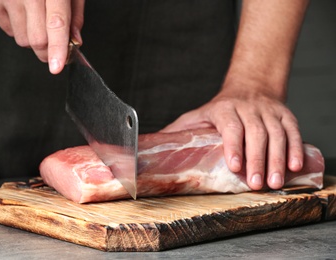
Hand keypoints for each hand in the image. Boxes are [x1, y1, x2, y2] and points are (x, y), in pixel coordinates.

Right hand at [0, 0, 84, 73]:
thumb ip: (75, 15)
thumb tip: (75, 41)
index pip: (56, 23)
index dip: (57, 48)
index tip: (57, 66)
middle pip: (37, 40)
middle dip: (48, 52)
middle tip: (56, 49)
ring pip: (22, 40)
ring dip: (34, 41)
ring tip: (38, 21)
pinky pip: (8, 32)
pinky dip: (19, 30)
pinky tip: (25, 15)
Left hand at [160, 86, 303, 190]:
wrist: (249, 86)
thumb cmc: (219, 108)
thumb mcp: (196, 115)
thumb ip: (178, 131)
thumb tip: (148, 148)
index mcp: (224, 109)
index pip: (230, 126)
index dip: (234, 145)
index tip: (235, 166)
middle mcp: (248, 108)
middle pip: (256, 133)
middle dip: (257, 160)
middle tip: (257, 184)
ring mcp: (268, 111)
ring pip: (276, 134)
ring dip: (277, 159)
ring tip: (274, 182)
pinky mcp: (285, 114)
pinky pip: (293, 130)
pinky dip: (296, 148)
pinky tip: (295, 165)